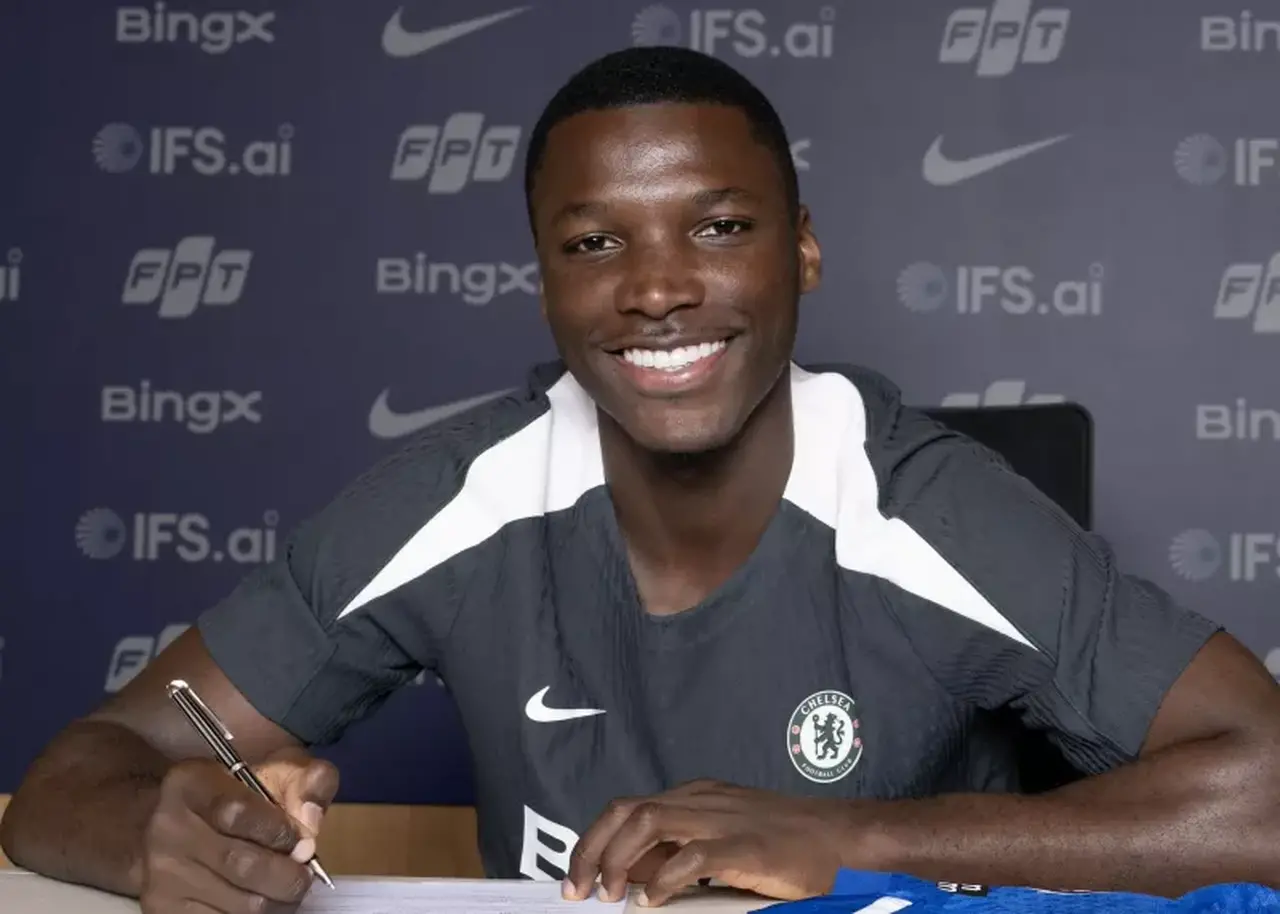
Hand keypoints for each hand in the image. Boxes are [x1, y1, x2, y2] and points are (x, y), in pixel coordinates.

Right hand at [140, 747, 339, 912]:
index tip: (302, 840)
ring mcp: (160, 874)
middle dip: (289, 875)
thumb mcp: (278, 770)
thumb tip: (311, 820)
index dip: (280, 831)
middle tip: (304, 873)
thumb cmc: (242, 792)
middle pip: (242, 865)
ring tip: (284, 887)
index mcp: (191, 783)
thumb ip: (308, 782)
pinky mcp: (162, 909)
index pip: (238, 812)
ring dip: (278, 902)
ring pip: (240, 905)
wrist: (184, 818)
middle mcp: (166, 828)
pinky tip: (259, 898)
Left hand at [563, 779, 858, 906]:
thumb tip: (633, 878)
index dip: (593, 842)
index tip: (576, 878)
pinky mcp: (745, 846)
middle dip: (592, 849)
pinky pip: (692, 857)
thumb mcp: (724, 839)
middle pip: (626, 811)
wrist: (842, 838)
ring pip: (649, 822)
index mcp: (693, 797)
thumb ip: (679, 851)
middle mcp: (700, 800)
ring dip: (619, 859)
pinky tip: (652, 901)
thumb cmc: (785, 843)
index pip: (626, 809)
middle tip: (578, 890)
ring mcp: (722, 820)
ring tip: (610, 894)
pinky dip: (664, 878)